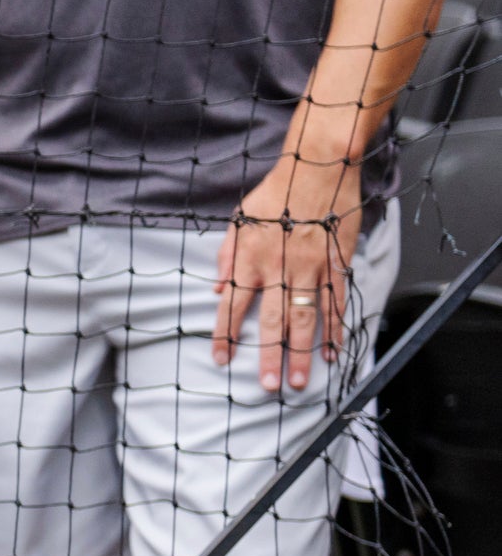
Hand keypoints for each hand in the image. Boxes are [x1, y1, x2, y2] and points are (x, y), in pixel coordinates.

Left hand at [214, 155, 362, 394]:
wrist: (317, 169)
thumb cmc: (275, 194)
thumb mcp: (238, 220)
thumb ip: (226, 256)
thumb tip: (217, 290)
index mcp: (250, 260)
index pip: (232, 306)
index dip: (225, 335)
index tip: (221, 360)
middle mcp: (279, 269)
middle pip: (271, 322)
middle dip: (269, 357)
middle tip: (269, 385)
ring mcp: (311, 269)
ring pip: (305, 319)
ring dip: (303, 353)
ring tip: (302, 381)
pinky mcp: (336, 264)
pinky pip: (335, 302)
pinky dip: (335, 329)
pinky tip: (335, 351)